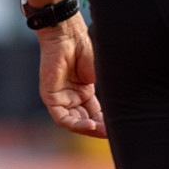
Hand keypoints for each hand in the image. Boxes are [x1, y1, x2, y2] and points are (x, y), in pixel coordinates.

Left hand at [36, 15, 105, 138]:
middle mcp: (72, 96)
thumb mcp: (100, 73)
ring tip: (102, 130)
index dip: (105, 121)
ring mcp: (60, 97)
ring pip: (72, 122)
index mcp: (84, 91)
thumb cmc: (85, 48)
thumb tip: (118, 106)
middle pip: (84, 120)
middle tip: (112, 133)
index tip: (117, 128)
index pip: (94, 113)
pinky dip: (75, 123)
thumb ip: (105, 90)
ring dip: (87, 129)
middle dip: (97, 128)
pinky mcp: (50, 97)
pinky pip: (61, 117)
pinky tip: (89, 124)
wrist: (69, 36)